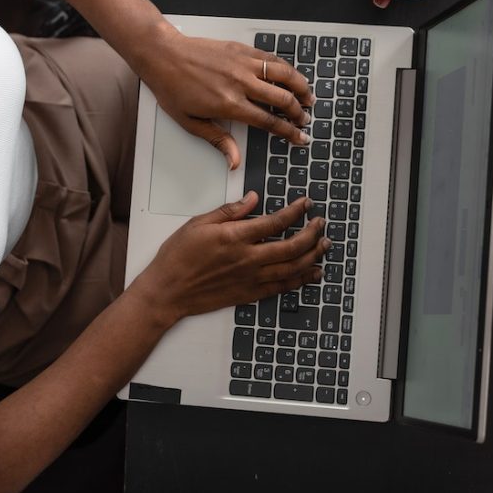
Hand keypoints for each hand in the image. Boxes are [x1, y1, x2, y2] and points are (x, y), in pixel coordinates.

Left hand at [135, 25, 314, 169]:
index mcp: (230, 105)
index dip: (289, 132)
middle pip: (282, 99)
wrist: (163, 55)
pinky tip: (290, 75)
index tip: (300, 138)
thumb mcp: (190, 122)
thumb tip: (234, 161)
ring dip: (300, 87)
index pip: (269, 122)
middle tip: (305, 120)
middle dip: (299, 112)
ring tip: (308, 97)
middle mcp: (241, 83)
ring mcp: (243, 63)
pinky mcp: (241, 49)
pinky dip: (286, 68)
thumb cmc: (172, 88)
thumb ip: (218, 140)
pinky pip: (271, 58)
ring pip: (284, 74)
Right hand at [135, 193, 327, 327]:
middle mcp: (247, 259)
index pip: (276, 222)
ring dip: (312, 255)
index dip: (296, 211)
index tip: (305, 204)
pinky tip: (312, 273)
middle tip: (321, 224)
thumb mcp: (198, 224)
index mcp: (235, 237)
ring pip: (292, 267)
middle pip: (292, 246)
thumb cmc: (177, 256)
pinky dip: (301, 280)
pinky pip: (282, 287)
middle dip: (312, 233)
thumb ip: (229, 211)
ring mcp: (250, 279)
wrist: (168, 290)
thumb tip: (252, 199)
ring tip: (324, 245)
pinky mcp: (249, 294)